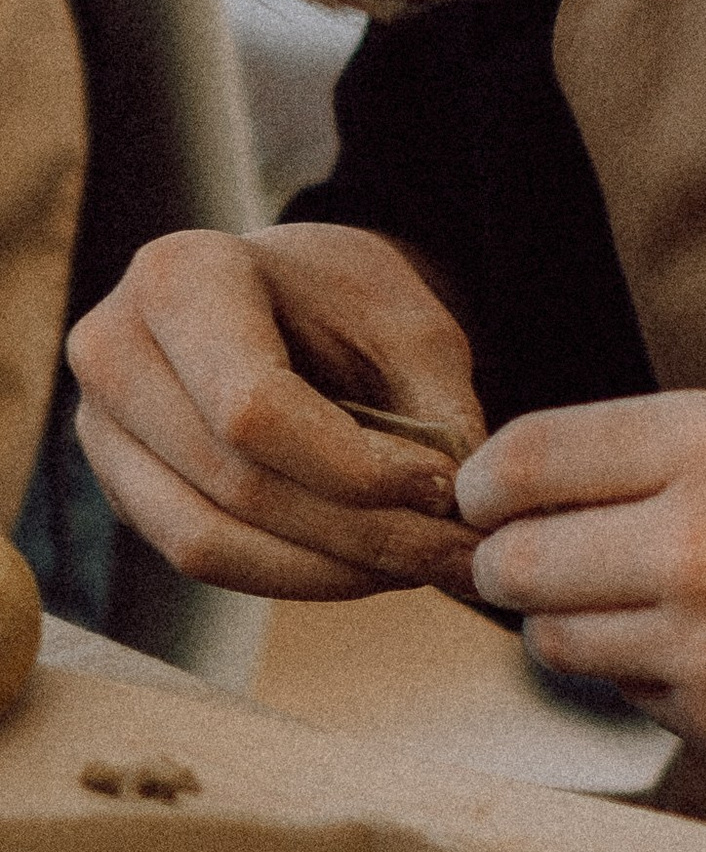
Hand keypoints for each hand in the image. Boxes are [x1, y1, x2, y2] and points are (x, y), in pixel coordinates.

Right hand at [67, 223, 487, 601]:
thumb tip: (458, 508)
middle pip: (234, 482)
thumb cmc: (345, 298)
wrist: (282, 295)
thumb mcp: (408, 323)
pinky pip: (202, 558)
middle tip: (453, 553)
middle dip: (359, 534)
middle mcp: (113, 352)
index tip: (444, 489)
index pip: (254, 408)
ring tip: (419, 567)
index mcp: (180, 277)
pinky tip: (366, 567)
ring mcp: (101, 428)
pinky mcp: (120, 489)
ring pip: (208, 541)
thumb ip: (437, 407)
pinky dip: (293, 575)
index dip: (355, 468)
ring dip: (327, 572)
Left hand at [457, 393, 705, 797]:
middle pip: (514, 557)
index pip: (531, 455)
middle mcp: (699, 539)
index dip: (490, 479)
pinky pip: (625, 698)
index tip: (486, 493)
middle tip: (545, 559)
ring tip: (641, 610)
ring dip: (573, 625)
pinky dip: (642, 681)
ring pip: (554, 638)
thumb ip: (704, 458)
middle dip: (517, 560)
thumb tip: (587, 482)